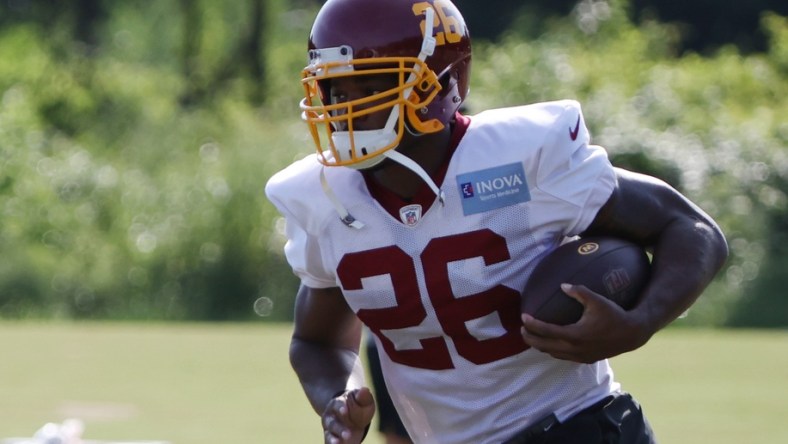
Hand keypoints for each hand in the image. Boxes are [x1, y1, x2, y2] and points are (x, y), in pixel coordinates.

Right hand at [322, 387, 375, 443]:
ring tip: (338, 443)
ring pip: (329, 434)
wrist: (351, 417)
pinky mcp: (331, 439)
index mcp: (337, 403)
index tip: (345, 410)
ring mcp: (330, 430)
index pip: (337, 404)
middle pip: (332, 423)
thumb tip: (364, 390)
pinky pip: (329, 442)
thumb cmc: (358, 407)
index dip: (341, 407)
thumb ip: (363, 397)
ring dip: (333, 439)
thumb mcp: (363, 401)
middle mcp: (330, 417)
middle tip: (348, 435)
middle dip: (339, 429)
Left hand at [521, 283, 650, 362]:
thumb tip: (562, 285)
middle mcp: (575, 348)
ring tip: (532, 336)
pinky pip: (563, 357)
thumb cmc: (614, 315)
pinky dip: (553, 350)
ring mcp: (580, 356)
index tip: (523, 317)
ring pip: (553, 353)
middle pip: (544, 346)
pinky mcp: (585, 359)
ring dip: (540, 345)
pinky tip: (551, 342)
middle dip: (530, 338)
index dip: (532, 325)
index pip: (547, 331)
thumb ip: (579, 291)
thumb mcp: (597, 300)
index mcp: (575, 335)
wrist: (632, 334)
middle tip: (521, 329)